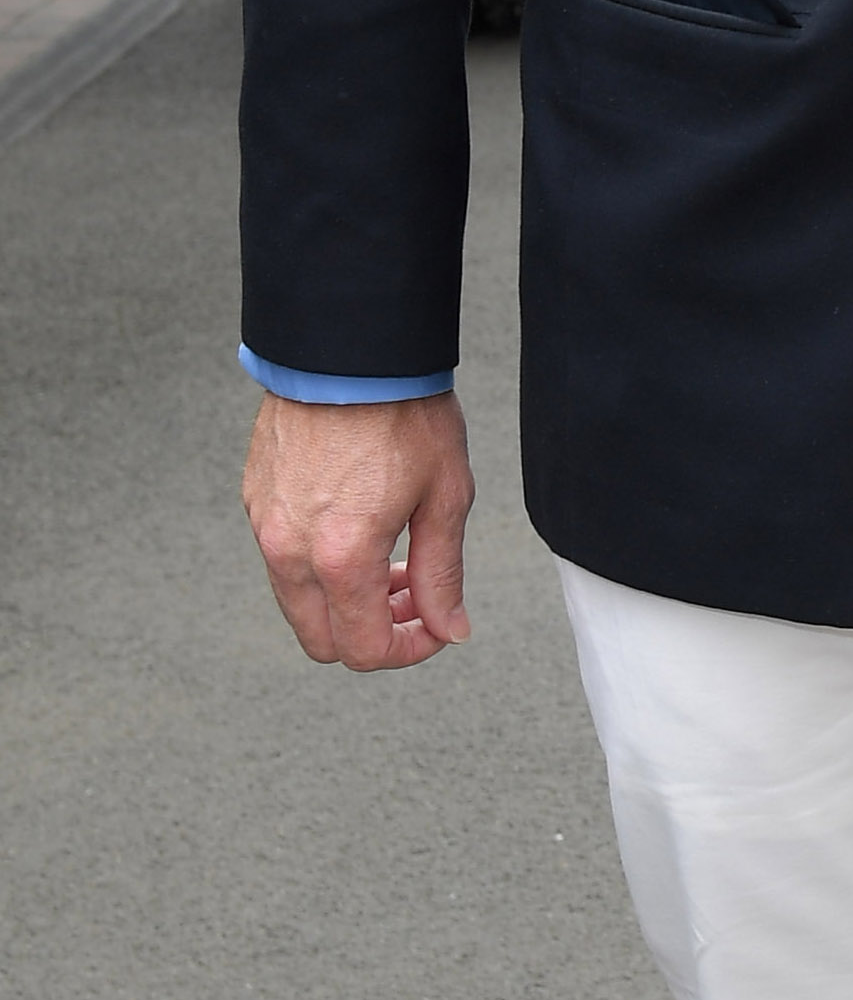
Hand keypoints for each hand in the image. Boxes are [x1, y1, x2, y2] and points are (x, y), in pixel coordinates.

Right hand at [243, 391, 474, 670]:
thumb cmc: (403, 409)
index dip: (408, 650)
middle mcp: (291, 551)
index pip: (365, 649)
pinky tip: (358, 524)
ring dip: (346, 599)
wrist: (353, 349)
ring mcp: (266, 526)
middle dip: (373, 631)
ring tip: (393, 554)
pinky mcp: (255, 501)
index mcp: (342, 557)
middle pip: (322, 640)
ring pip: (299, 603)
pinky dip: (319, 564)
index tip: (435, 624)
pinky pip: (282, 559)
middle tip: (415, 591)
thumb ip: (444, 574)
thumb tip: (449, 628)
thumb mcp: (445, 494)